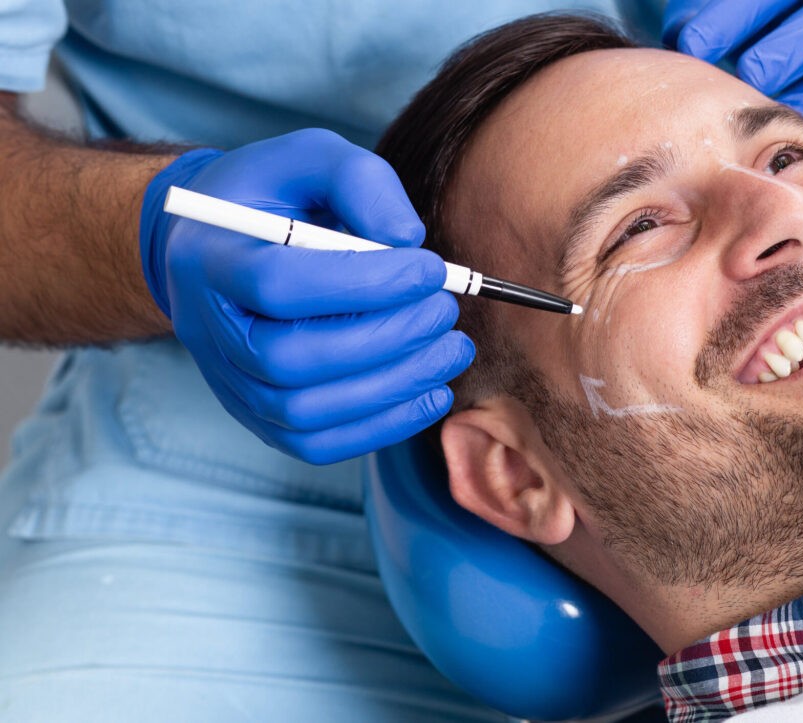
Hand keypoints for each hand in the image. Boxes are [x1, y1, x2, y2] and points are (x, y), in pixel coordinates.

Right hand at [137, 129, 473, 463]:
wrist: (217, 247)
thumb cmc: (272, 198)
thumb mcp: (309, 158)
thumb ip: (359, 180)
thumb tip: (407, 239)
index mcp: (212, 259)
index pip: (279, 285)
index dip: (363, 282)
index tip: (429, 267)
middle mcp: (210, 330)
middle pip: (293, 358)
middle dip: (387, 337)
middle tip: (444, 309)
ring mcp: (232, 382)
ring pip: (308, 411)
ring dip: (394, 385)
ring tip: (452, 348)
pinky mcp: (261, 417)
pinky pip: (319, 443)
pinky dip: (382, 426)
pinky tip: (431, 392)